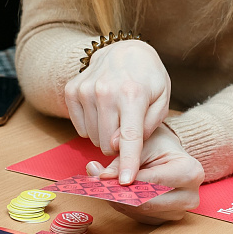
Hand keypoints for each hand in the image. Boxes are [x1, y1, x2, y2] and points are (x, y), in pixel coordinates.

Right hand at [64, 40, 170, 183]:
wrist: (124, 50)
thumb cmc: (147, 79)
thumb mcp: (161, 99)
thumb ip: (147, 126)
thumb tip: (122, 147)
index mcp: (132, 94)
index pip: (129, 137)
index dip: (128, 162)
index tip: (125, 182)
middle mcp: (105, 91)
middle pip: (108, 143)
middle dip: (120, 146)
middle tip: (128, 131)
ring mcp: (85, 90)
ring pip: (93, 138)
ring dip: (106, 136)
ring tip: (117, 116)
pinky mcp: (71, 91)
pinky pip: (81, 128)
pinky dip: (93, 127)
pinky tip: (103, 111)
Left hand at [88, 124, 201, 223]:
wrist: (169, 153)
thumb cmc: (157, 144)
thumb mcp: (140, 143)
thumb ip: (121, 160)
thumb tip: (98, 176)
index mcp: (191, 172)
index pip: (153, 181)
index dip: (126, 180)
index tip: (102, 176)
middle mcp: (189, 197)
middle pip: (147, 203)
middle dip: (119, 193)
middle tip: (96, 183)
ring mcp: (178, 212)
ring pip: (140, 212)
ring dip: (118, 200)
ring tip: (104, 184)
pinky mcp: (165, 220)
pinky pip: (138, 218)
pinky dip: (123, 206)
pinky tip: (115, 192)